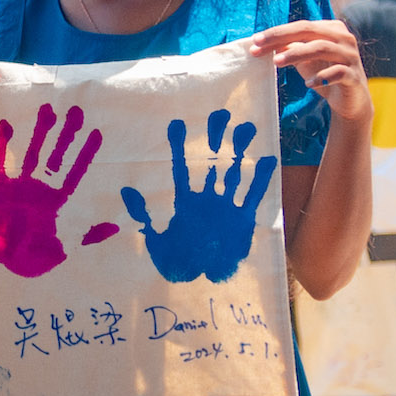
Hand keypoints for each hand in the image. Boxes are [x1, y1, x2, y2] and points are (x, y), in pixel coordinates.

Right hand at [0, 103, 111, 277]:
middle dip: (66, 135)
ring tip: (47, 110)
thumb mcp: (67, 247)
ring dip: (39, 133)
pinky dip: (3, 144)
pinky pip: (2, 162)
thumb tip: (118, 226)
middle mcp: (41, 188)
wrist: (4, 261)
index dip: (86, 154)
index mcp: (58, 201)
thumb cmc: (36, 256)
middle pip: (56, 156)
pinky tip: (6, 124)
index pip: (75, 172)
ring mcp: (21, 185)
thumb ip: (90, 235)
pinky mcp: (0, 188)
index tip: (97, 133)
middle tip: (76, 110)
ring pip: (33, 154)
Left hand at [120, 109, 277, 283]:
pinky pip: (254, 195)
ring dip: (239, 152)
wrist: (202, 283)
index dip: (179, 147)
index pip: (181, 168)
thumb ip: (143, 215)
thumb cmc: (176, 262)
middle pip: (211, 163)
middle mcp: (206, 199)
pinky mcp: (244, 219)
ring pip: (234, 173)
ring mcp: (226, 207)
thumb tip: (126, 190)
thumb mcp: (155, 239)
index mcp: (184, 202)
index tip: (178, 123)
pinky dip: (261, 178)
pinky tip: (269, 157)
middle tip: (218, 113)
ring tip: (245, 127)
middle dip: (214, 140)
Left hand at [249, 20, 369, 121]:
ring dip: (297, 54)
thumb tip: (259, 44)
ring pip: (322, 48)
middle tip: (259, 47)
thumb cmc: (323, 72)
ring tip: (276, 62)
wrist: (349, 99)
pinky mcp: (354, 76)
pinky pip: (338, 72)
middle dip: (282, 37)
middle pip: (310, 31)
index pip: (301, 26)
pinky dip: (322, 77)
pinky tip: (308, 84)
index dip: (277, 32)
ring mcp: (351, 56)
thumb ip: (287, 48)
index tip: (254, 41)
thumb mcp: (303, 59)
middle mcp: (344, 38)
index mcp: (331, 29)